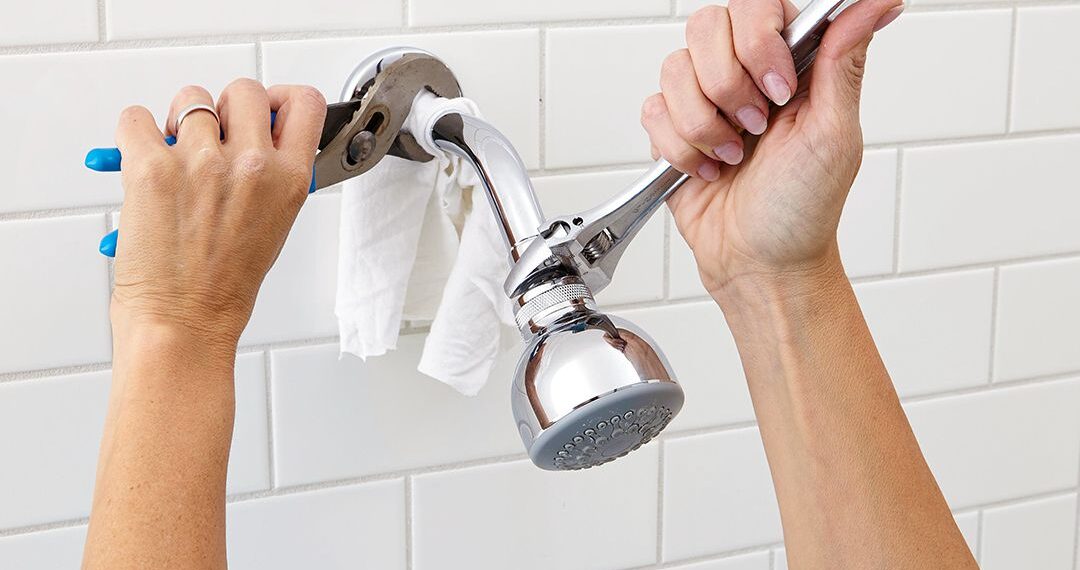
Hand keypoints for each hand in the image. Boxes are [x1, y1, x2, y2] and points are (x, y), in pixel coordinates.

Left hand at [111, 79, 326, 346]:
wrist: (184, 321)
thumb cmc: (224, 286)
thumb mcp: (275, 225)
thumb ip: (273, 174)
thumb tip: (255, 135)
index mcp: (289, 181)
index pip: (304, 103)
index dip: (280, 99)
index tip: (265, 110)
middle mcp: (252, 166)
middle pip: (244, 90)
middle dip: (225, 109)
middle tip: (214, 137)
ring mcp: (202, 163)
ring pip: (190, 98)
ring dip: (179, 121)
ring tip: (176, 158)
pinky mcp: (152, 167)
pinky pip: (135, 118)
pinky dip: (133, 133)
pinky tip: (143, 158)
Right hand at [643, 0, 903, 298]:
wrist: (760, 263)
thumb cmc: (804, 209)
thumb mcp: (834, 133)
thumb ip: (845, 60)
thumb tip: (879, 3)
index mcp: (791, 63)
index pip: (758, 6)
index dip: (759, 43)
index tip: (777, 92)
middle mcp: (745, 73)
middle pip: (707, 27)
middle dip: (727, 86)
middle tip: (754, 127)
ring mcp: (705, 100)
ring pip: (674, 69)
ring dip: (703, 125)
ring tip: (731, 156)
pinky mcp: (673, 130)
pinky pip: (653, 110)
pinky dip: (680, 148)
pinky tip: (707, 168)